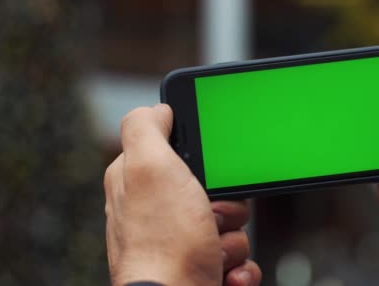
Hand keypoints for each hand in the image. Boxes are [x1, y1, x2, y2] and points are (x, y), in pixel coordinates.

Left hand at [104, 105, 260, 285]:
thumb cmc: (163, 242)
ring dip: (233, 241)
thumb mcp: (149, 167)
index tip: (208, 170)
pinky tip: (223, 275)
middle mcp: (157, 212)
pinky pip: (236, 258)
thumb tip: (157, 109)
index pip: (180, 153)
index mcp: (141, 182)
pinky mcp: (199, 269)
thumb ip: (146, 128)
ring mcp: (179, 244)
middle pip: (215, 190)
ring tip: (213, 253)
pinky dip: (237, 268)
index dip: (201, 159)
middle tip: (211, 216)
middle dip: (227, 205)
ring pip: (231, 225)